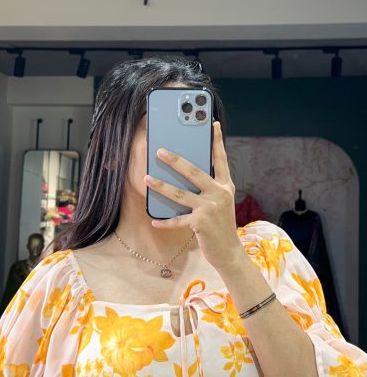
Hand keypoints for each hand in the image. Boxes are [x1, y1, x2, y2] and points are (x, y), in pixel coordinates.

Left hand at [144, 120, 242, 272]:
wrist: (229, 252)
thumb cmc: (221, 226)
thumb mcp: (220, 203)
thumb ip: (209, 189)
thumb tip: (186, 175)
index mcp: (225, 186)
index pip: (221, 159)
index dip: (217, 141)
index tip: (213, 124)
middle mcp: (219, 193)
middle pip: (194, 172)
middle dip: (175, 160)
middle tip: (160, 151)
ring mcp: (210, 207)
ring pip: (180, 193)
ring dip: (161, 186)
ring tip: (147, 178)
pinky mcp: (200, 222)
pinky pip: (177, 220)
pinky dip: (165, 221)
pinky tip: (153, 219)